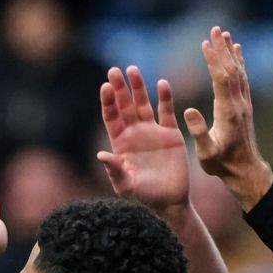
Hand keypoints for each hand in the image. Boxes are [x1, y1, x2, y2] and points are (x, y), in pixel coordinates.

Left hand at [98, 65, 190, 212]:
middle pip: (125, 105)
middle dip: (119, 88)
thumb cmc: (144, 197)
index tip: (106, 87)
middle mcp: (134, 132)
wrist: (170, 202)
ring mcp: (152, 131)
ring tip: (133, 70)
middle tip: (114, 70)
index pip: (111, 116)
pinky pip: (167, 112)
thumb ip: (115, 170)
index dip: (108, 101)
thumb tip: (101, 154)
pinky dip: (165, 98)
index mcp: (120, 142)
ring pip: (143, 103)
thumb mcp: (126, 186)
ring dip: (138, 87)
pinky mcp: (171, 133)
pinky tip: (162, 84)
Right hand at [183, 26, 272, 207]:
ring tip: (226, 34)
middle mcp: (239, 104)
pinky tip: (237, 53)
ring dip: (231, 53)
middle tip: (216, 29)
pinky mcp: (245, 107)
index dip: (213, 60)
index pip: (221, 79)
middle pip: (231, 70)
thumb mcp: (207, 153)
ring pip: (239, 72)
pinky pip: (243, 80)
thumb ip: (199, 132)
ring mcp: (244, 105)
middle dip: (222, 49)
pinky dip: (239, 64)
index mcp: (228, 112)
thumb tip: (190, 110)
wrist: (246, 172)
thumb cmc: (222, 165)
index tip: (205, 42)